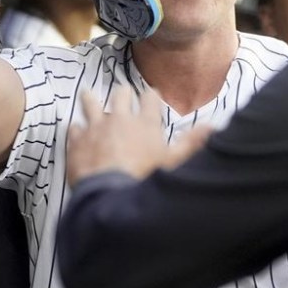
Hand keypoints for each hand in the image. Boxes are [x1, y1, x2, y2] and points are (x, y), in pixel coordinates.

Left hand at [67, 87, 212, 185]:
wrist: (109, 196)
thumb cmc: (144, 180)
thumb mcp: (174, 163)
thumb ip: (192, 143)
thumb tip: (212, 128)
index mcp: (145, 124)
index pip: (150, 99)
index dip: (151, 95)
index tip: (150, 94)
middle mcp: (120, 120)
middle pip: (120, 95)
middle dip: (123, 92)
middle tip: (122, 91)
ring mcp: (96, 128)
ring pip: (91, 104)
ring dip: (90, 99)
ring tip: (87, 94)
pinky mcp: (78, 141)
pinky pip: (74, 129)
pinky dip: (75, 129)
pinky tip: (75, 129)